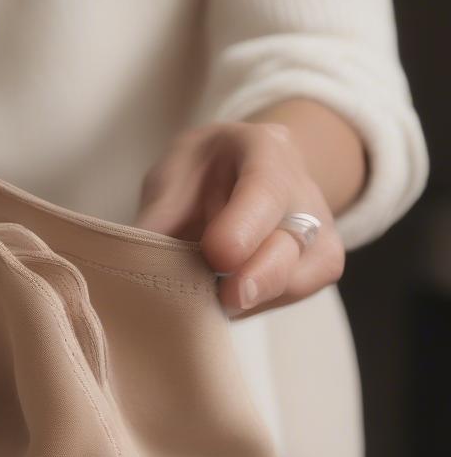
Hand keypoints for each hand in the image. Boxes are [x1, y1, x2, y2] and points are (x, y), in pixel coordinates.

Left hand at [135, 120, 346, 318]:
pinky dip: (253, 306)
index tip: (219, 256)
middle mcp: (301, 187)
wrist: (237, 179)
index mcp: (265, 149)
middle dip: (258, 276)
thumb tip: (137, 261)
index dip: (244, 227)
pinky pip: (291, 295)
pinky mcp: (319, 266)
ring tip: (207, 293)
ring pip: (295, 276)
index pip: (265, 189)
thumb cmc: (199, 178)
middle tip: (225, 298)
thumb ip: (160, 214)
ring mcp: (318, 229)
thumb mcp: (171, 177)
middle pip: (291, 240)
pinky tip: (224, 298)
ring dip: (247, 297)